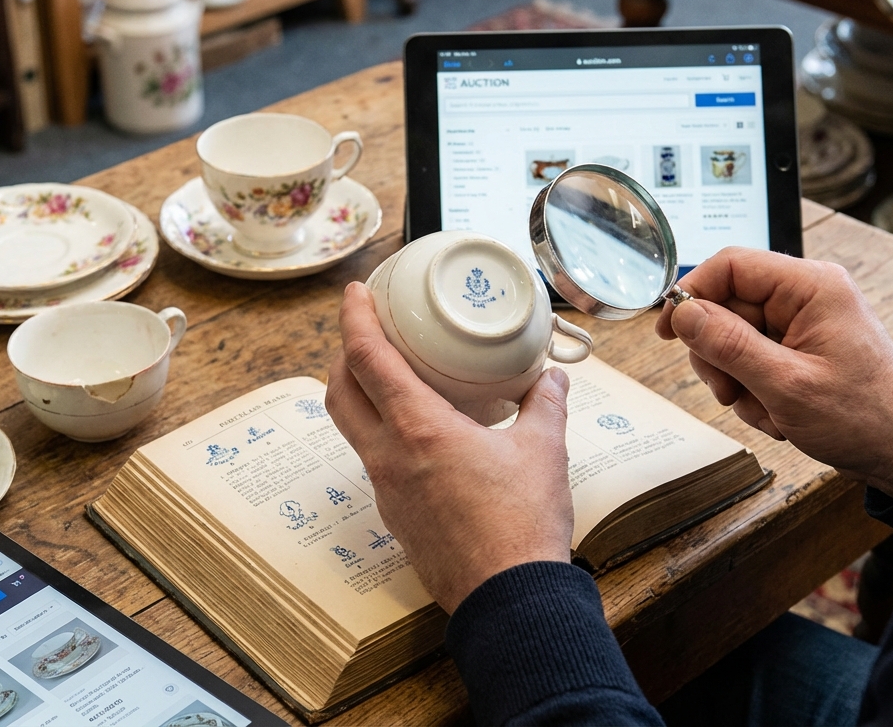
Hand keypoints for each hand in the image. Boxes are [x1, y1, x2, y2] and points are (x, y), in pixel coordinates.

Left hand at [326, 283, 574, 612]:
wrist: (508, 597)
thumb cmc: (522, 525)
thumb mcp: (542, 451)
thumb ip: (544, 405)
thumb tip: (552, 378)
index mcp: (418, 429)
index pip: (367, 359)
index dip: (354, 320)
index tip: (353, 294)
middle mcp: (389, 457)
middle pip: (340, 393)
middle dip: (344, 356)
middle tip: (365, 333)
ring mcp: (387, 490)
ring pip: (354, 430)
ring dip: (360, 397)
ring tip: (391, 378)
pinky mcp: (396, 517)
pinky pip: (376, 463)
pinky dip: (384, 435)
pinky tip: (419, 435)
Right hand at [654, 247, 892, 498]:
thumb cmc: (862, 417)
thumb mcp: (786, 385)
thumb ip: (730, 345)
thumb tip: (683, 313)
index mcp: (811, 287)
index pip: (730, 265)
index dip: (692, 293)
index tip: (668, 330)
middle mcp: (806, 295)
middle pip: (726, 304)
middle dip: (717, 353)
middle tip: (728, 391)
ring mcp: (801, 321)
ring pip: (732, 335)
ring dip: (734, 377)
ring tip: (760, 407)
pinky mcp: (797, 345)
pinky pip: (750, 356)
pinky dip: (751, 388)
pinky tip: (775, 411)